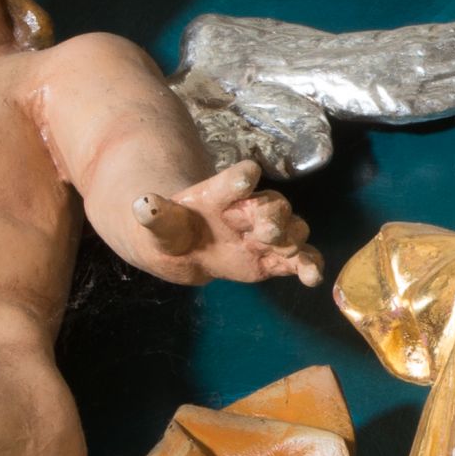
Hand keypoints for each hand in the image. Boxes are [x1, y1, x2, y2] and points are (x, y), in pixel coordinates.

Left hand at [136, 158, 321, 284]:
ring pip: (291, 229)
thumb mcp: (160, 225)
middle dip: (272, 215)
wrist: (190, 246)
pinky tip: (311, 277)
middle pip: (272, 204)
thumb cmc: (175, 229)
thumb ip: (157, 216)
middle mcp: (250, 210)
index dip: (241, 178)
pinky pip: (300, 259)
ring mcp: (266, 235)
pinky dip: (309, 265)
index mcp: (222, 196)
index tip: (245, 179)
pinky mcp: (276, 259)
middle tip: (264, 231)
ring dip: (292, 238)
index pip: (237, 178)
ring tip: (290, 251)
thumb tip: (143, 204)